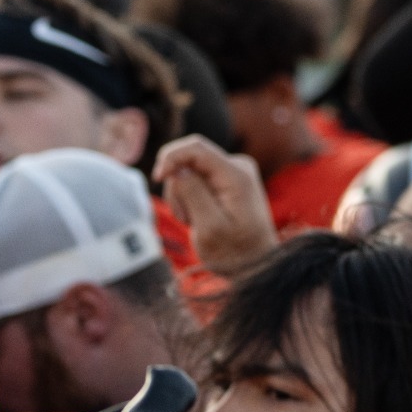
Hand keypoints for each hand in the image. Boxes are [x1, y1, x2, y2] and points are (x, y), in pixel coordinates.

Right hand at [153, 134, 277, 273]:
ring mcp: (233, 172)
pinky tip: (199, 218)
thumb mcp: (210, 228)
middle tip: (187, 219)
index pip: (196, 147)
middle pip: (189, 160)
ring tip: (195, 223)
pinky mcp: (226, 180)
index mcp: (237, 175)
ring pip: (189, 172)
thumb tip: (177, 168)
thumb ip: (193, 194)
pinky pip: (196, 180)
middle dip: (178, 188)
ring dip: (183, 197)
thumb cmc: (234, 252)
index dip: (170, 157)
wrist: (255, 263)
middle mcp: (238, 166)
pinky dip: (190, 199)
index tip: (157, 178)